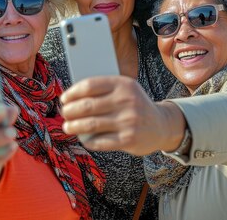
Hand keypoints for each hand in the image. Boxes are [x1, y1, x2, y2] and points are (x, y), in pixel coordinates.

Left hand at [60, 75, 185, 155]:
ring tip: (67, 126)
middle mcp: (126, 101)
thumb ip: (104, 91)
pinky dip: (87, 140)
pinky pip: (99, 141)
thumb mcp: (125, 90)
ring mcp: (128, 121)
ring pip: (90, 124)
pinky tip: (83, 138)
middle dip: (70, 111)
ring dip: (73, 126)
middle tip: (64, 114)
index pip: (90, 86)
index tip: (64, 98)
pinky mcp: (128, 139)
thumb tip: (72, 97)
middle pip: (87, 106)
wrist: (161, 125)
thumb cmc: (135, 105)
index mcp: (123, 84)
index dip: (72, 93)